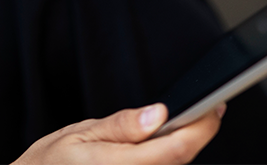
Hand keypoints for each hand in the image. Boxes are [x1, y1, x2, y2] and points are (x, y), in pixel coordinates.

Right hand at [12, 104, 223, 164]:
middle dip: (196, 135)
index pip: (174, 151)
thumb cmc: (50, 162)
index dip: (201, 130)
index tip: (215, 108)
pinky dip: (164, 159)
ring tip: (177, 127)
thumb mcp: (80, 132)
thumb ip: (122, 126)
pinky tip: (157, 148)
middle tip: (205, 110)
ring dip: (180, 149)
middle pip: (178, 162)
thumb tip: (160, 114)